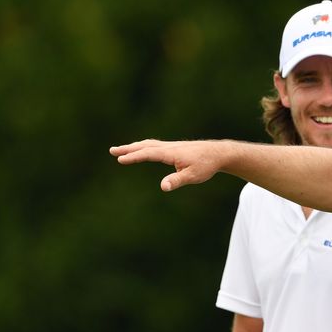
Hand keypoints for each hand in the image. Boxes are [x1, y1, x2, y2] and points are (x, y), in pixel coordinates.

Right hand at [109, 139, 223, 191]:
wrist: (218, 153)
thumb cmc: (206, 165)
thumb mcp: (193, 176)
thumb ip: (177, 181)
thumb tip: (163, 187)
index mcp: (171, 153)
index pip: (148, 153)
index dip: (133, 156)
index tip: (120, 159)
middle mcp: (169, 147)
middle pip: (145, 146)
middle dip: (128, 149)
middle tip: (112, 151)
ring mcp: (171, 146)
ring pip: (149, 144)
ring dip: (135, 146)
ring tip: (122, 150)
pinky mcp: (175, 148)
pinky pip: (155, 145)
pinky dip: (144, 146)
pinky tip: (142, 150)